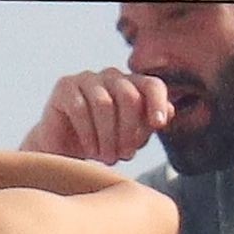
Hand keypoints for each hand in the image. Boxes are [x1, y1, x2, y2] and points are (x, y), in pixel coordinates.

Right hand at [20, 68, 172, 163]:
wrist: (65, 152)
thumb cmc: (104, 144)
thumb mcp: (132, 138)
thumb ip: (150, 124)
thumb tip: (169, 111)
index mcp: (133, 85)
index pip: (152, 85)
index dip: (158, 103)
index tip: (159, 124)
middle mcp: (112, 77)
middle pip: (129, 96)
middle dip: (129, 130)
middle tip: (124, 156)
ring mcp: (87, 78)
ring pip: (104, 104)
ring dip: (108, 136)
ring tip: (107, 157)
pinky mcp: (65, 86)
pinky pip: (80, 108)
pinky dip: (88, 134)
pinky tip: (90, 151)